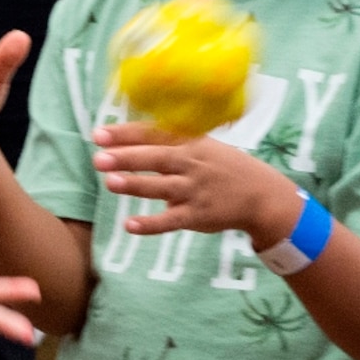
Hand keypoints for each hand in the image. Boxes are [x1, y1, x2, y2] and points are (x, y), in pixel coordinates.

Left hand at [91, 123, 307, 244]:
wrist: (261, 195)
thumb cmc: (222, 166)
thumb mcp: (201, 145)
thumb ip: (167, 141)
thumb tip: (124, 138)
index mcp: (190, 143)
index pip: (153, 134)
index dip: (125, 134)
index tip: (98, 134)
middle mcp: (191, 164)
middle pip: (156, 158)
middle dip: (126, 157)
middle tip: (99, 158)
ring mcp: (195, 190)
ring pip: (161, 187)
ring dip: (136, 185)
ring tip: (110, 183)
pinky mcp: (198, 216)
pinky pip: (172, 221)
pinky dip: (151, 224)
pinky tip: (130, 225)